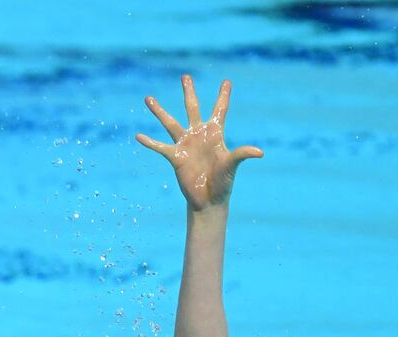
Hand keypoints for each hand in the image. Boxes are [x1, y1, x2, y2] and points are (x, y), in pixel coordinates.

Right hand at [136, 76, 262, 211]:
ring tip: (148, 98)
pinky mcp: (175, 157)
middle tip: (185, 76)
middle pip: (192, 107)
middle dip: (189, 92)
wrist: (209, 199)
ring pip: (170, 123)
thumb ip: (241, 155)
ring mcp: (185, 144)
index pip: (220, 110)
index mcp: (215, 134)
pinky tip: (138, 136)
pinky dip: (149, 142)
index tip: (227, 81)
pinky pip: (160, 147)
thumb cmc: (223, 182)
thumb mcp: (232, 166)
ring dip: (159, 111)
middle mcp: (199, 135)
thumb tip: (259, 152)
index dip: (223, 96)